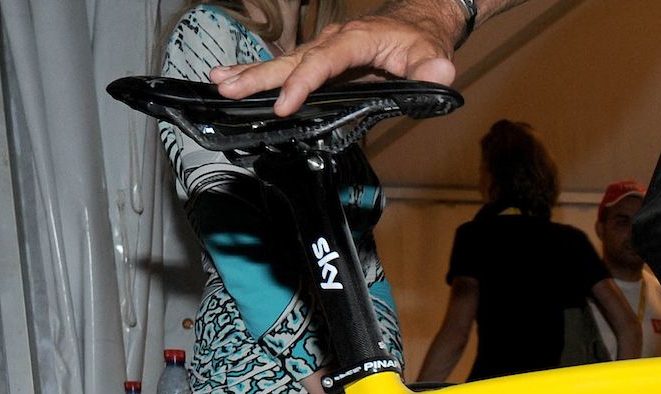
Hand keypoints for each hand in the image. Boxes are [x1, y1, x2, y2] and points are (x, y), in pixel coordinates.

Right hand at [212, 0, 461, 114]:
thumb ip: (433, 69)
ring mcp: (325, 49)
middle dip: (259, 75)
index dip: (303, 83)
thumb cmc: (423, 39)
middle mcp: (334, 41)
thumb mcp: (433, 53)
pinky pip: (289, 66)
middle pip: (292, 59)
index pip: (324, 62)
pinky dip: (261, 73)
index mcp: (356, 40)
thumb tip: (440, 73)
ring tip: (220, 82)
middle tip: (228, 88)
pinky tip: (237, 79)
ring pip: (284, 61)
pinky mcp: (322, 59)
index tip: (284, 105)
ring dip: (251, 73)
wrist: (419, 22)